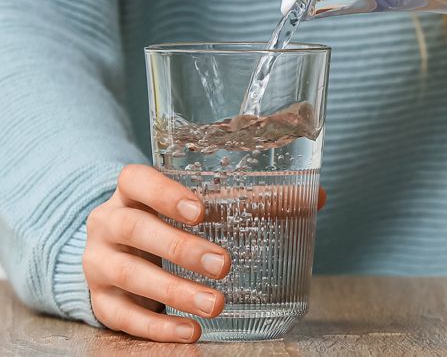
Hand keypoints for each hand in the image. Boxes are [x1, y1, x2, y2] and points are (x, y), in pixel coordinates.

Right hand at [84, 165, 230, 342]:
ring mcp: (97, 263)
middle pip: (136, 230)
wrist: (110, 254)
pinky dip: (158, 326)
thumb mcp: (173, 207)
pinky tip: (189, 329)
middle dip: (181, 249)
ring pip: (130, 275)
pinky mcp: (99, 300)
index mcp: (126, 193)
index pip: (135, 181)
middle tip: (222, 264)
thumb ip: (219, 202)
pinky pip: (124, 317)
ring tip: (214, 303)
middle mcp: (105, 224)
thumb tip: (285, 204)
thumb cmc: (156, 222)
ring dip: (176, 292)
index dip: (165, 193)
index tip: (200, 211)